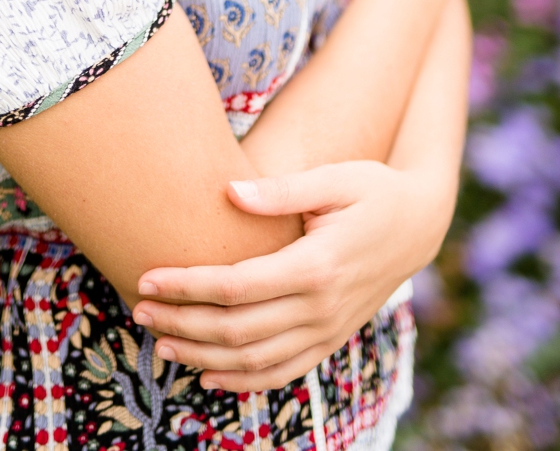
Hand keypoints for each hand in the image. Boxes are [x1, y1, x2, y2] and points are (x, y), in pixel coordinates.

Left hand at [131, 161, 446, 391]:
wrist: (421, 225)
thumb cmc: (373, 190)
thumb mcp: (336, 179)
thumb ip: (282, 190)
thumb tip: (228, 191)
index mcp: (317, 266)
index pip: (236, 286)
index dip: (187, 285)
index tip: (145, 277)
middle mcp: (322, 307)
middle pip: (238, 329)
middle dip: (182, 322)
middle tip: (138, 309)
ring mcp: (329, 329)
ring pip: (256, 359)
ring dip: (203, 356)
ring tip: (159, 342)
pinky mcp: (332, 338)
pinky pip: (285, 371)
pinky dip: (244, 380)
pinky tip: (206, 376)